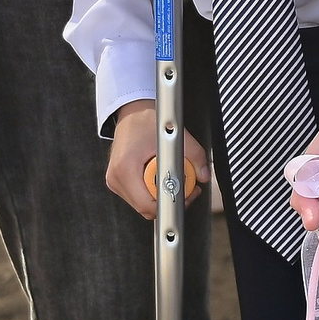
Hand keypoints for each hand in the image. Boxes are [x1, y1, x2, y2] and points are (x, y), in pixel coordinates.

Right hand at [104, 102, 207, 219]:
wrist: (132, 112)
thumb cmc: (146, 121)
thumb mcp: (176, 135)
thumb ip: (195, 155)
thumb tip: (204, 174)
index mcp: (125, 169)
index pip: (147, 204)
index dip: (170, 203)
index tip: (185, 194)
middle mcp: (116, 178)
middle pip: (147, 207)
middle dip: (169, 199)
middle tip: (187, 184)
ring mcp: (115, 182)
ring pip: (143, 203)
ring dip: (162, 194)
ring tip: (173, 176)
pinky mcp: (118, 182)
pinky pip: (139, 195)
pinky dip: (154, 189)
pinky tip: (161, 175)